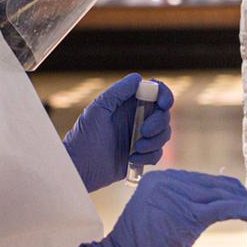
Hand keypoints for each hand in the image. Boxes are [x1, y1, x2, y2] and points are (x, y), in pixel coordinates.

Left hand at [62, 74, 174, 192]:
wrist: (81, 167)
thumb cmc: (84, 136)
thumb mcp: (98, 109)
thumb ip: (118, 92)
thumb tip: (139, 78)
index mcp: (128, 103)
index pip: (155, 93)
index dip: (164, 95)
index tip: (163, 104)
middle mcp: (137, 118)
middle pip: (164, 114)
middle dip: (159, 123)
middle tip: (144, 131)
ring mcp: (141, 136)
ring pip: (164, 134)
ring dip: (154, 141)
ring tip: (136, 148)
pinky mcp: (142, 155)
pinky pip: (158, 153)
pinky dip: (149, 156)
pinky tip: (132, 159)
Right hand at [88, 171, 246, 246]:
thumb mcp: (153, 215)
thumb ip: (174, 204)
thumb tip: (206, 205)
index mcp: (158, 179)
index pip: (197, 179)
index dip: (220, 188)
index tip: (236, 195)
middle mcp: (167, 182)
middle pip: (211, 184)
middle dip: (234, 193)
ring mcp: (177, 197)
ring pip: (220, 195)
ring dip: (243, 200)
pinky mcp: (188, 215)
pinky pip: (222, 207)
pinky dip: (241, 208)